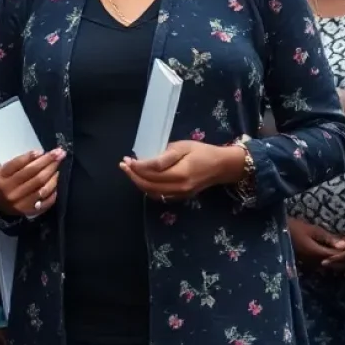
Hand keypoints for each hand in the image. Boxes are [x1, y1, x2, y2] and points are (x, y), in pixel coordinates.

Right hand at [0, 148, 65, 216]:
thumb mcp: (2, 169)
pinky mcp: (28, 212)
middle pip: (33, 175)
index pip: (18, 164)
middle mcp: (10, 192)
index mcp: (1, 177)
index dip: (31, 157)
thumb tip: (40, 155)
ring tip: (58, 167)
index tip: (43, 150)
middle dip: (48, 162)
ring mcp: (20, 204)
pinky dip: (53, 192)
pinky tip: (56, 182)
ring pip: (41, 188)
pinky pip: (45, 202)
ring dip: (53, 176)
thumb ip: (19, 163)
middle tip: (59, 153)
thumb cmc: (0, 181)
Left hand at [121, 141, 245, 200]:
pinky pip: (160, 195)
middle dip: (134, 175)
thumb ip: (164, 155)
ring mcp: (180, 194)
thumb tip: (145, 160)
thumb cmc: (201, 152)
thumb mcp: (182, 147)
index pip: (153, 172)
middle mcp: (180, 187)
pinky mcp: (181, 197)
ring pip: (153, 192)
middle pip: (150, 185)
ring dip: (138, 182)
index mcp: (181, 173)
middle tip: (123, 165)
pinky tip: (141, 179)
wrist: (221, 166)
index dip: (137, 166)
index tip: (127, 159)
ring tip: (129, 171)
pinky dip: (148, 188)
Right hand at [288, 217, 343, 266]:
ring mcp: (311, 264)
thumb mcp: (311, 229)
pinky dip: (334, 264)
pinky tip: (340, 260)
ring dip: (342, 264)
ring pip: (331, 267)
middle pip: (336, 265)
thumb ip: (327, 238)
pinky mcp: (308, 263)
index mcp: (316, 253)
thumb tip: (344, 245)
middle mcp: (315, 262)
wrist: (278, 232)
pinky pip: (325, 266)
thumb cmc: (294, 227)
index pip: (337, 257)